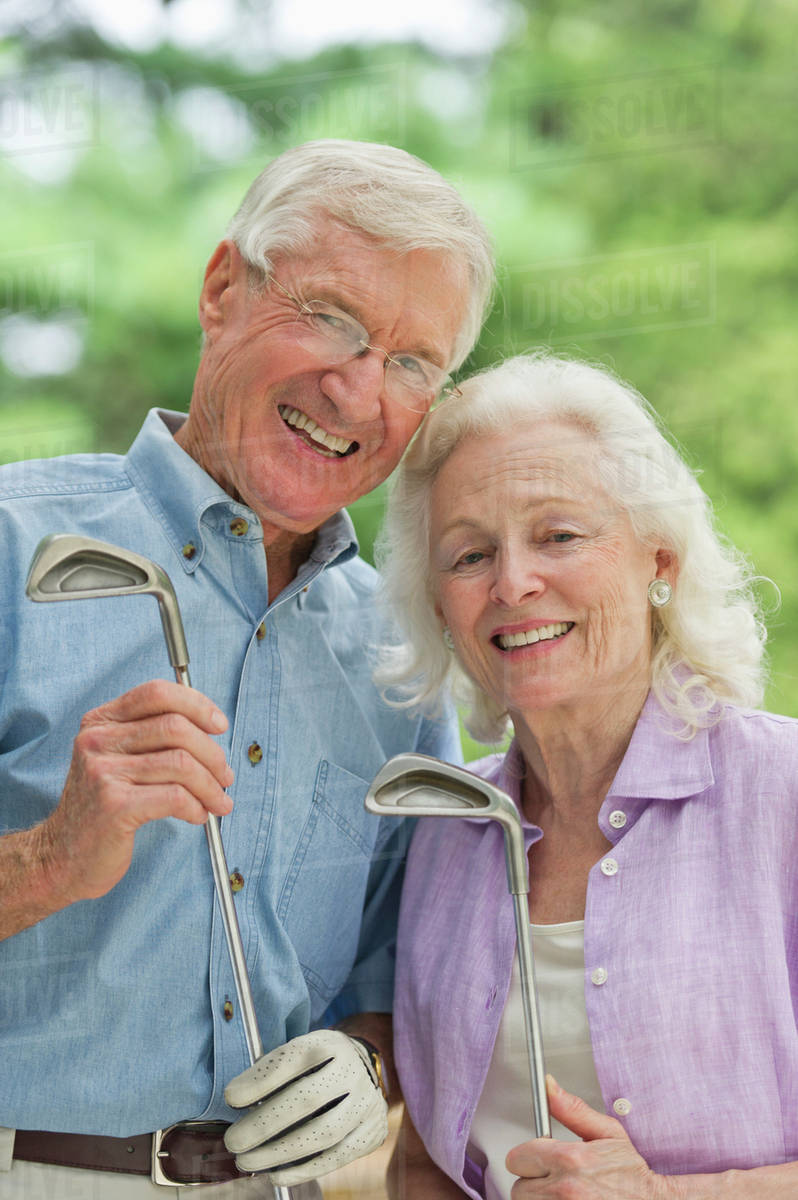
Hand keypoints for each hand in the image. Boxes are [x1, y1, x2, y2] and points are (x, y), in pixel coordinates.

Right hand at [39, 679, 232, 903]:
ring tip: (218, 802)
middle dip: (213, 754)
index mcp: (101, 721)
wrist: (63, 858)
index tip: (219, 726)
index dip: (197, 704)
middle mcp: (97, 740)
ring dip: (211, 785)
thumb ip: (153, 737)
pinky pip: (175, 796)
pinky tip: (197, 815)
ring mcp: (103, 772)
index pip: (157, 693)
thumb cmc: (103, 808)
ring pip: (181, 764)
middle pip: (176, 727)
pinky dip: (196, 806)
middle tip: (225, 777)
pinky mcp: (114, 805)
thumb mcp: (118, 760)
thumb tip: (211, 729)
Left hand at [224, 1029, 388, 1185]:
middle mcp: (352, 1069)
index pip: (293, 1059)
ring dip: (280, 1152)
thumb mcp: (298, 1053)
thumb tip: (236, 1099)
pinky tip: (276, 1174)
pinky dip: (304, 1170)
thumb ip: (271, 1071)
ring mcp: (366, 1101)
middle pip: (307, 1099)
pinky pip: (337, 1157)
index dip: (261, 1080)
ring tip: (248, 1162)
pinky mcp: (373, 1130)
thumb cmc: (317, 1065)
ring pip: (323, 1133)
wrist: (362, 1070)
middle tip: (234, 1141)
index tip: (231, 1099)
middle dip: (264, 1124)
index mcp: (329, 1043)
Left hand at [505, 1076, 671, 1198]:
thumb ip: (573, 1110)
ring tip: (562, 1193)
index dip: (529, 1157)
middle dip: (533, 1182)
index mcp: (570, 1160)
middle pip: (519, 1187)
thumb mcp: (608, 1133)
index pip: (517, 1158)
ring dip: (540, 1198)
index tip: (542, 1160)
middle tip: (554, 1180)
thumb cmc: (632, 1174)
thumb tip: (549, 1087)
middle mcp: (564, 1190)